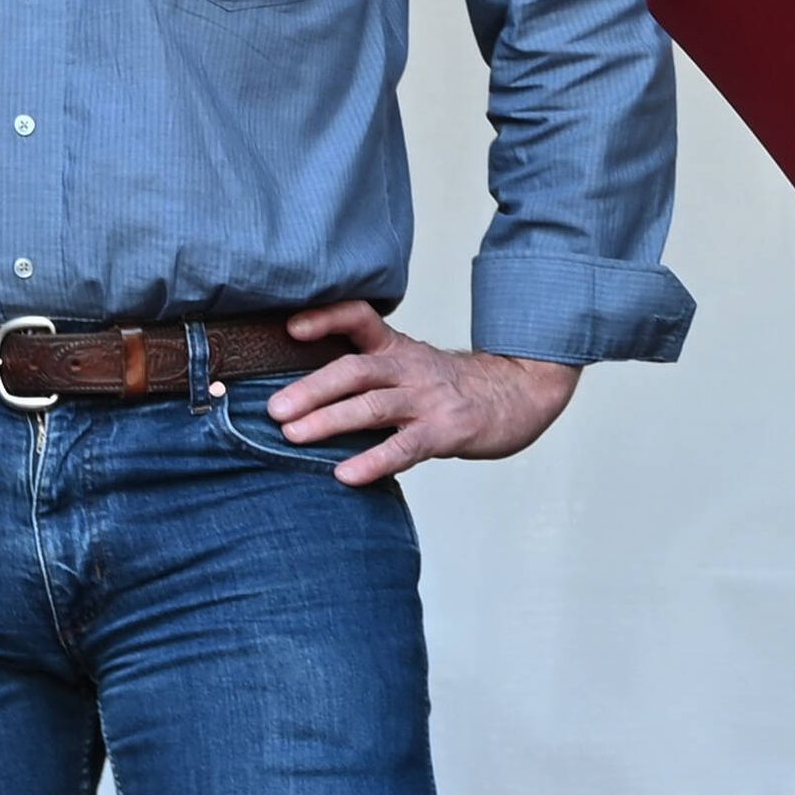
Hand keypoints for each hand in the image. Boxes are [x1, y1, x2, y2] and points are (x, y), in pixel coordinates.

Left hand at [266, 300, 576, 485]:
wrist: (522, 393)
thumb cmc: (455, 387)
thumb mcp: (413, 365)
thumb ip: (371, 375)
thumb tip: (306, 397)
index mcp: (398, 348)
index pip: (359, 319)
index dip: (325, 319)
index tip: (290, 328)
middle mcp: (409, 368)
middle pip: (354, 370)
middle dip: (310, 388)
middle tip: (272, 409)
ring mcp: (428, 400)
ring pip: (372, 406)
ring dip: (329, 420)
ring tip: (293, 436)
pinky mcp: (446, 431)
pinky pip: (404, 447)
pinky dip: (373, 461)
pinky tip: (345, 475)